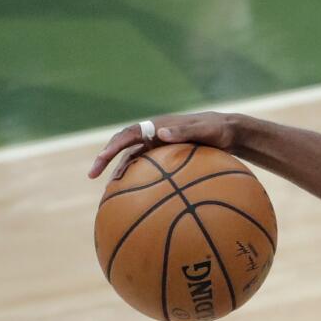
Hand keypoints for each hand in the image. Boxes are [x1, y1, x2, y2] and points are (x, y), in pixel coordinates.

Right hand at [88, 112, 240, 180]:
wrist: (228, 133)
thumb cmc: (217, 130)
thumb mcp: (205, 130)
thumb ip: (185, 131)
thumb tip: (162, 134)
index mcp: (158, 125)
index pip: (129, 134)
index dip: (113, 145)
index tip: (102, 156)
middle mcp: (154, 135)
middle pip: (123, 146)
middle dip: (106, 159)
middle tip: (92, 174)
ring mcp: (158, 146)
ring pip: (132, 159)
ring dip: (119, 172)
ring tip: (109, 191)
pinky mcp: (165, 157)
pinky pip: (147, 168)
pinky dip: (138, 178)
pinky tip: (135, 195)